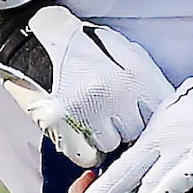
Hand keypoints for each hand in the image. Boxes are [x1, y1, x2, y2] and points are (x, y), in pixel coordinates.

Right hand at [0, 6, 171, 166]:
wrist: (33, 36)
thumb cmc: (80, 46)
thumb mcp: (123, 52)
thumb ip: (145, 82)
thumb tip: (158, 112)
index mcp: (136, 75)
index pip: (158, 116)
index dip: (145, 119)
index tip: (136, 117)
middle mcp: (117, 95)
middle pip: (135, 134)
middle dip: (123, 127)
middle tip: (107, 114)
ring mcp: (90, 111)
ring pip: (111, 146)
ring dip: (102, 138)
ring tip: (88, 118)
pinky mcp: (63, 124)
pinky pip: (88, 157)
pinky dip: (83, 149)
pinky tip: (76, 130)